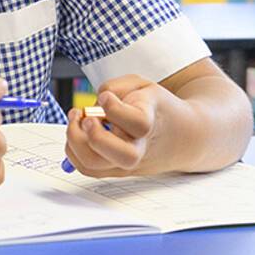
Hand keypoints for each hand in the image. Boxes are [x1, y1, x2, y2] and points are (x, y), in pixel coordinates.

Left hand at [64, 75, 186, 176]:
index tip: (106, 97)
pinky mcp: (115, 170)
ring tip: (77, 119)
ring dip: (75, 141)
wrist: (181, 136)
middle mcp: (140, 148)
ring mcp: (127, 163)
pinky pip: (87, 168)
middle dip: (95, 135)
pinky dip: (72, 151)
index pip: (137, 122)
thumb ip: (116, 87)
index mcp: (151, 122)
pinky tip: (77, 131)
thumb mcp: (142, 85)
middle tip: (87, 118)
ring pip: (96, 165)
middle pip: (121, 155)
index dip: (114, 108)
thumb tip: (94, 104)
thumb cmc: (156, 108)